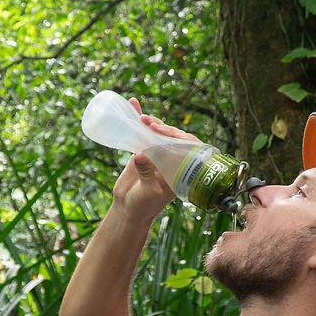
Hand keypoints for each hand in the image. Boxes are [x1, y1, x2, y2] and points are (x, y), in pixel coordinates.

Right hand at [110, 98, 199, 221]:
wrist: (128, 209)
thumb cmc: (143, 206)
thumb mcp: (147, 192)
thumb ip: (146, 174)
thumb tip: (141, 155)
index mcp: (182, 170)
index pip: (187, 148)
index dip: (179, 137)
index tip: (166, 133)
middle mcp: (173, 160)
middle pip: (174, 137)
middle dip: (165, 128)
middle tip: (152, 124)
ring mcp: (159, 154)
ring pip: (159, 133)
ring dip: (152, 122)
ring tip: (142, 117)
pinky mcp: (144, 151)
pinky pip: (143, 134)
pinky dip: (138, 120)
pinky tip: (133, 105)